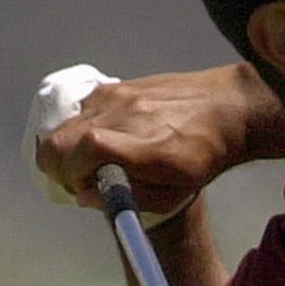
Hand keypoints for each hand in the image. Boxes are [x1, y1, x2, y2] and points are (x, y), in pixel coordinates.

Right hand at [29, 62, 284, 220]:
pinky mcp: (116, 86)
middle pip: (57, 139)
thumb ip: (128, 199)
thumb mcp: (175, 193)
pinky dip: (78, 128)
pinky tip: (102, 139)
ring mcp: (117, 97)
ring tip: (90, 161)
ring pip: (62, 124)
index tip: (85, 189)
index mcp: (142, 147)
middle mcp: (123, 116)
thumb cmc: (205, 157)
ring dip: (66, 147)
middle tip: (79, 179)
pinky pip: (79, 110)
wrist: (227, 108)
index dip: (71, 176)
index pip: (81, 151)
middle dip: (57, 167)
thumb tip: (83, 196)